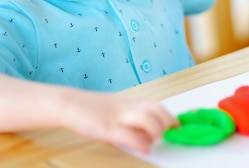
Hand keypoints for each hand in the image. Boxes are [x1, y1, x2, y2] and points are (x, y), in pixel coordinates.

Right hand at [62, 90, 177, 153]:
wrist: (71, 103)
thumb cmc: (94, 108)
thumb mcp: (118, 108)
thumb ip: (134, 116)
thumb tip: (150, 132)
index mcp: (131, 101)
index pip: (158, 106)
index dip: (171, 117)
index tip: (178, 127)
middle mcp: (127, 106)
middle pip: (157, 110)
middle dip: (167, 124)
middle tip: (167, 135)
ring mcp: (118, 117)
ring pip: (147, 119)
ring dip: (156, 132)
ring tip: (155, 140)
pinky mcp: (106, 128)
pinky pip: (128, 135)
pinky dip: (140, 142)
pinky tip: (145, 149)